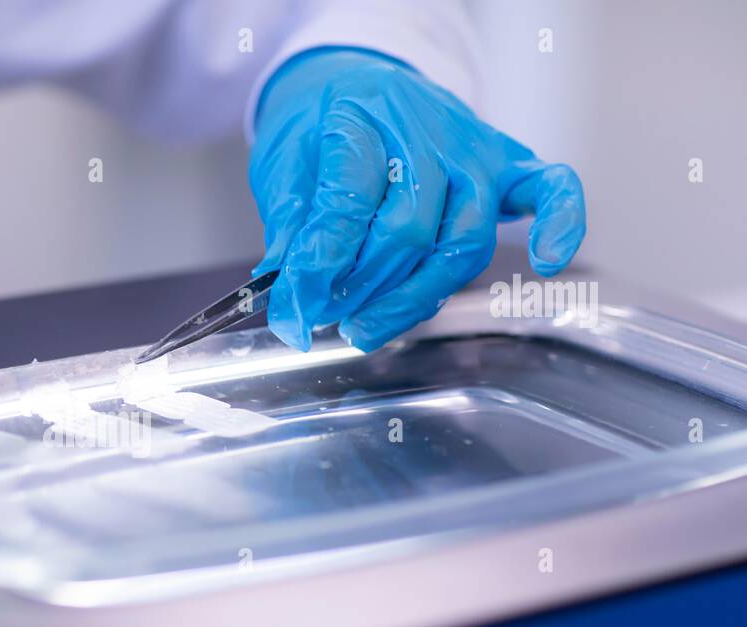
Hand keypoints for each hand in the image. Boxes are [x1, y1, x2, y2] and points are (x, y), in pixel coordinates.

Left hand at [250, 47, 585, 351]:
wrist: (356, 82)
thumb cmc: (321, 132)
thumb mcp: (284, 170)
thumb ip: (290, 232)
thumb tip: (289, 299)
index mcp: (358, 117)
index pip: (347, 202)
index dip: (321, 266)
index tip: (296, 308)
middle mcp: (425, 131)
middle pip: (409, 231)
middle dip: (362, 288)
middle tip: (324, 317)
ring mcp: (473, 149)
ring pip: (463, 240)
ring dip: (415, 296)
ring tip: (366, 327)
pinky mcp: (508, 165)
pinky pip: (551, 190)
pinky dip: (560, 224)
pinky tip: (546, 261)